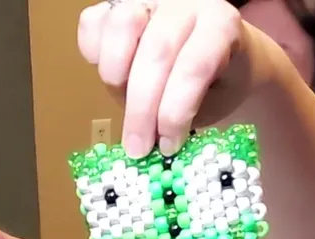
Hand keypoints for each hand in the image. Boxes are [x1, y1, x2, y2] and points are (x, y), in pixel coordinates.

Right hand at [78, 0, 258, 157]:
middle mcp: (186, 2)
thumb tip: (152, 143)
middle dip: (143, 108)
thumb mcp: (217, 101)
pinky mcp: (118, 1)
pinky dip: (94, 54)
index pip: (194, 66)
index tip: (167, 146)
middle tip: (138, 147)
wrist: (217, 49)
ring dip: (116, 78)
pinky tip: (113, 76)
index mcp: (221, 24)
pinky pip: (93, 22)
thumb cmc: (219, 80)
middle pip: (157, 52)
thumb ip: (188, 114)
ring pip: (122, 27)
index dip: (176, 111)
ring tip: (123, 104)